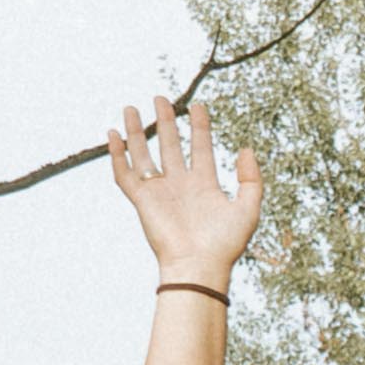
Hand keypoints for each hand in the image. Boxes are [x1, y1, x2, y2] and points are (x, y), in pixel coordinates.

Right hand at [108, 95, 263, 284]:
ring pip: (145, 155)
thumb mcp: (248, 209)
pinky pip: (124, 174)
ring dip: (138, 132)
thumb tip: (246, 149)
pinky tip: (113, 135)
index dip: (200, 126)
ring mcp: (159, 192)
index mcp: (205, 185)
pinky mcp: (141, 200)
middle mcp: (180, 185)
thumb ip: (251, 180)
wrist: (198, 266)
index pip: (201, 147)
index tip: (198, 106)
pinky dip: (117, 155)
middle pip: (171, 145)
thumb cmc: (225, 244)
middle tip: (161, 98)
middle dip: (166, 121)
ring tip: (131, 108)